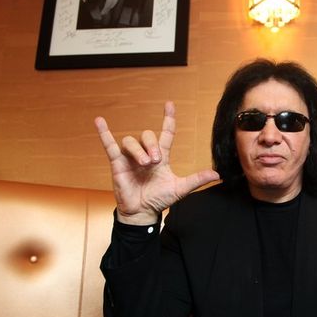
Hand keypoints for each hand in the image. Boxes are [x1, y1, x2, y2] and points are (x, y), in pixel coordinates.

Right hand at [94, 101, 219, 224]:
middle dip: (151, 145)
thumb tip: (217, 175)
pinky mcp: (117, 164)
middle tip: (155, 161)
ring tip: (144, 164)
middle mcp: (145, 153)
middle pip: (147, 136)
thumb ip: (196, 180)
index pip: (165, 133)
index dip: (168, 119)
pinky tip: (99, 122)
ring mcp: (130, 157)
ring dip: (138, 150)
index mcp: (162, 156)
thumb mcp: (180, 188)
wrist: (142, 212)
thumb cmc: (159, 199)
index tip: (169, 104)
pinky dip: (104, 134)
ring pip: (131, 141)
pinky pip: (109, 145)